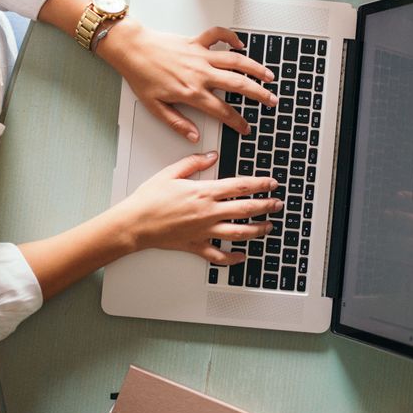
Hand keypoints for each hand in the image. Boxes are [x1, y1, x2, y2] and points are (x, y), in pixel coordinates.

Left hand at [98, 20, 276, 140]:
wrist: (132, 49)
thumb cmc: (140, 76)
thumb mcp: (155, 107)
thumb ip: (177, 123)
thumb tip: (193, 136)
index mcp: (192, 92)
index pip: (222, 111)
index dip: (237, 122)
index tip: (246, 128)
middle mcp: (201, 73)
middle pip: (238, 85)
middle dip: (259, 94)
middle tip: (272, 101)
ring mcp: (201, 55)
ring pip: (236, 60)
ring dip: (255, 68)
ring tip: (269, 76)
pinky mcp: (196, 41)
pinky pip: (219, 36)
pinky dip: (231, 38)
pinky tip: (240, 45)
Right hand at [118, 151, 281, 262]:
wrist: (134, 224)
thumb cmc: (148, 200)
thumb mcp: (170, 173)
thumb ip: (194, 162)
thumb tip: (211, 155)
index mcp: (204, 192)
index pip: (240, 187)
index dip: (260, 185)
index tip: (272, 183)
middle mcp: (208, 212)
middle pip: (246, 209)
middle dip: (266, 206)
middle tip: (278, 204)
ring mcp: (204, 231)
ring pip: (239, 232)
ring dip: (257, 230)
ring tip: (268, 227)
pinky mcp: (196, 245)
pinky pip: (219, 255)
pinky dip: (233, 257)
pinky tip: (243, 255)